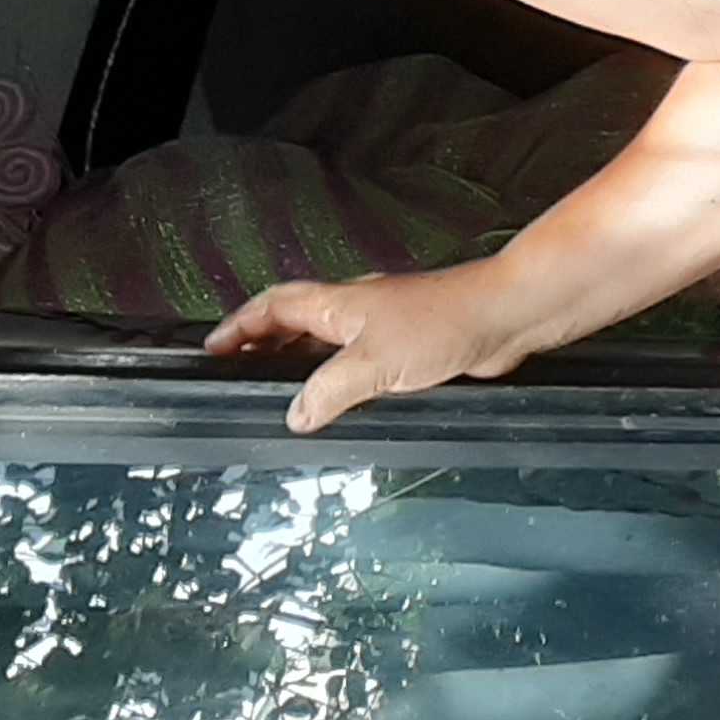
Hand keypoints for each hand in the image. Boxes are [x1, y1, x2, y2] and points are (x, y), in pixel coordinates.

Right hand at [204, 261, 547, 433]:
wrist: (506, 317)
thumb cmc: (444, 323)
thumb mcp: (372, 362)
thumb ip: (328, 391)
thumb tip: (295, 415)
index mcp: (337, 304)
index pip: (273, 306)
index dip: (240, 325)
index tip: (213, 348)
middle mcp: (357, 311)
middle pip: (296, 322)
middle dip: (264, 344)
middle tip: (241, 372)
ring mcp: (386, 328)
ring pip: (330, 344)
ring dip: (303, 365)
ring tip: (283, 396)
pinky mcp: (413, 349)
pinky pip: (363, 364)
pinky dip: (342, 381)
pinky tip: (345, 406)